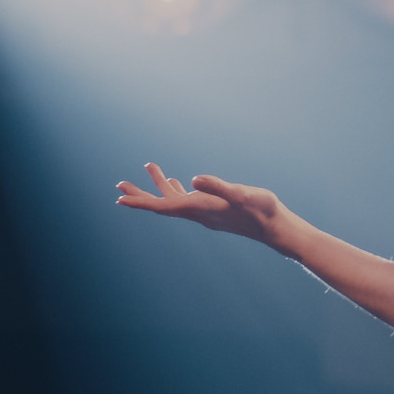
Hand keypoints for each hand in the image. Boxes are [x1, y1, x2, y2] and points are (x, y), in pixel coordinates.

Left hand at [116, 162, 287, 246]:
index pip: (163, 207)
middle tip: (119, 186)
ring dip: (158, 185)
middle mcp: (198, 212)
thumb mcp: (240, 194)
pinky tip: (176, 181)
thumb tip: (194, 180)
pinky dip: (177, 188)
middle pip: (162, 204)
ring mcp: (205, 211)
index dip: (141, 202)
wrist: (275, 226)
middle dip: (141, 195)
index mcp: (199, 208)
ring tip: (149, 166)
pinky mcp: (213, 209)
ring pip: (174, 199)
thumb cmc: (260, 210)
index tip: (119, 199)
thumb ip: (218, 187)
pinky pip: (187, 199)